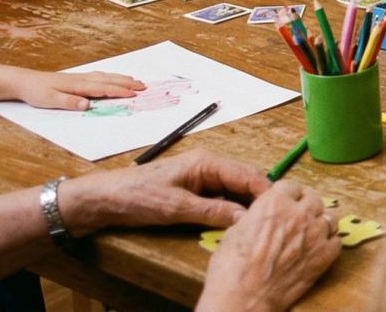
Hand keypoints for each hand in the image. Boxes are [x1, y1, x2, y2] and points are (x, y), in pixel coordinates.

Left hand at [0, 66, 142, 110]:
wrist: (23, 81)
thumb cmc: (36, 91)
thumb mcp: (50, 100)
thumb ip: (69, 102)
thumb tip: (87, 105)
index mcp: (78, 86)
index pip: (103, 88)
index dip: (120, 91)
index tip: (135, 94)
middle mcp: (81, 79)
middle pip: (109, 80)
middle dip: (127, 83)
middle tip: (144, 86)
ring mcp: (79, 77)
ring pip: (105, 76)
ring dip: (121, 78)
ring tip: (135, 80)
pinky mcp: (75, 78)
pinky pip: (99, 75)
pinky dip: (110, 76)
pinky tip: (112, 77)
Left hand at [54, 150, 269, 235]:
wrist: (105, 199)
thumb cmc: (138, 196)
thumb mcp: (177, 208)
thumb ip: (213, 212)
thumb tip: (245, 219)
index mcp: (207, 162)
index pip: (248, 175)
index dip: (266, 193)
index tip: (280, 211)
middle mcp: (208, 165)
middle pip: (246, 180)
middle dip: (261, 198)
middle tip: (275, 219)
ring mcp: (202, 177)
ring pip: (235, 189)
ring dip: (247, 204)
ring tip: (260, 223)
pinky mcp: (195, 189)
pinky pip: (223, 197)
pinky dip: (233, 208)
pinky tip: (237, 222)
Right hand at [200, 179, 337, 311]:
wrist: (244, 297)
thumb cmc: (232, 268)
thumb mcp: (234, 232)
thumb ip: (252, 219)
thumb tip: (252, 218)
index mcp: (275, 203)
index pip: (291, 186)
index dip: (288, 194)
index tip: (286, 201)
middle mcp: (299, 214)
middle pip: (313, 199)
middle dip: (306, 207)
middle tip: (298, 218)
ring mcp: (315, 234)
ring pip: (329, 218)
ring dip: (320, 223)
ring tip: (309, 234)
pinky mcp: (324, 256)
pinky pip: (336, 241)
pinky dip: (329, 244)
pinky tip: (317, 250)